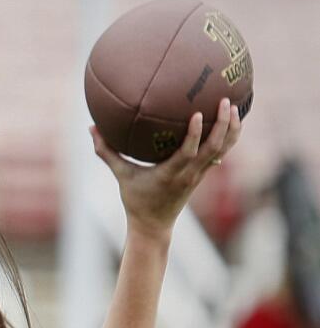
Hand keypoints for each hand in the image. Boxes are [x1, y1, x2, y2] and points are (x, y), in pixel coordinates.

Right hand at [91, 98, 240, 241]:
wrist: (154, 226)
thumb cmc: (136, 200)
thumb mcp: (121, 176)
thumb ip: (106, 152)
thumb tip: (91, 128)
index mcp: (170, 174)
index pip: (188, 153)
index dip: (195, 134)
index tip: (197, 113)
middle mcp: (189, 174)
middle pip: (214, 148)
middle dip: (222, 124)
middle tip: (225, 100)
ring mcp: (199, 175)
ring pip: (223, 150)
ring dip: (232, 129)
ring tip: (235, 107)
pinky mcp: (203, 175)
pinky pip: (221, 152)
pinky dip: (229, 137)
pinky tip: (230, 121)